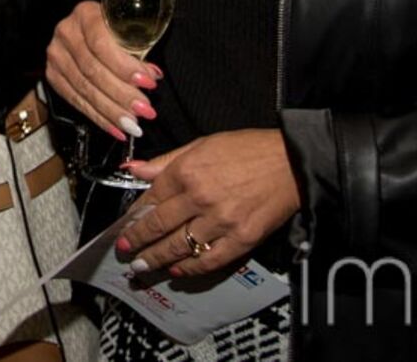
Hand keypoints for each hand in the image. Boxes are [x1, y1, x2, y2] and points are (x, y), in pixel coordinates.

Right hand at [44, 0, 159, 142]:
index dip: (125, 67)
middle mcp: (66, 33)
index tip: (148, 82)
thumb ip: (138, 49)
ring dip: (112, 111)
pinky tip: (115, 127)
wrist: (90, 29)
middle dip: (122, 94)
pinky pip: (75, 100)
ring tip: (133, 124)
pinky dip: (98, 117)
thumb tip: (151, 76)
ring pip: (84, 89)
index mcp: (86, 14)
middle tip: (144, 109)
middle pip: (93, 70)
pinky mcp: (54, 75)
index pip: (102, 45)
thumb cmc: (115, 28)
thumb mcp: (128, 29)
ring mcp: (57, 55)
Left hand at [114, 129, 300, 277]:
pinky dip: (190, 268)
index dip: (135, 215)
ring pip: (179, 246)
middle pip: (159, 226)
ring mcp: (220, 221)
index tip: (125, 226)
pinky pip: (209, 260)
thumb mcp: (202, 144)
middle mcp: (199, 197)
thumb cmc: (249, 150)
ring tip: (143, 267)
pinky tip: (178, 271)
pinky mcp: (241, 239)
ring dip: (157, 259)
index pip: (151, 198)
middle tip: (125, 252)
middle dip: (137, 241)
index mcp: (187, 171)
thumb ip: (166, 161)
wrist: (291, 163)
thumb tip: (135, 170)